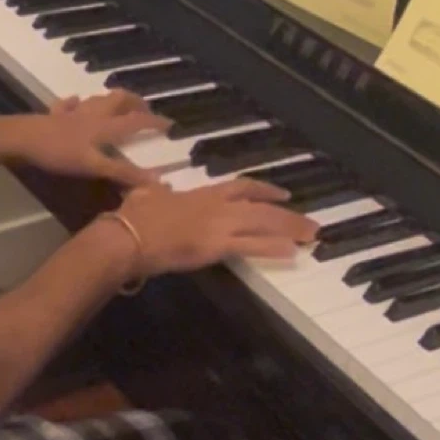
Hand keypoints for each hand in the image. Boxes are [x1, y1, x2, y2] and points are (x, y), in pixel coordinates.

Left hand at [7, 92, 167, 187]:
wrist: (20, 139)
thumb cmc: (58, 152)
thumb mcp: (93, 166)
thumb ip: (123, 173)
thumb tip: (156, 180)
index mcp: (105, 127)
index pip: (136, 121)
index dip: (155, 122)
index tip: (171, 123)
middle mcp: (92, 115)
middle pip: (119, 100)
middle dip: (135, 102)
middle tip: (145, 108)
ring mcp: (72, 113)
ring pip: (97, 99)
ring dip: (110, 100)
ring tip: (118, 105)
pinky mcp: (53, 115)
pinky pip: (67, 104)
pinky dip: (75, 102)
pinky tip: (76, 101)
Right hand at [118, 177, 317, 275]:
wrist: (127, 235)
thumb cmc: (133, 217)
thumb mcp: (146, 194)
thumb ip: (156, 191)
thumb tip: (157, 188)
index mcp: (202, 195)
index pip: (242, 187)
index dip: (265, 190)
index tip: (283, 194)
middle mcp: (217, 206)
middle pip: (262, 207)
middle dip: (288, 215)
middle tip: (311, 223)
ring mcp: (219, 225)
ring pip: (263, 223)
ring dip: (290, 229)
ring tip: (312, 236)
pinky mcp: (216, 246)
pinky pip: (251, 246)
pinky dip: (272, 248)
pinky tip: (290, 252)